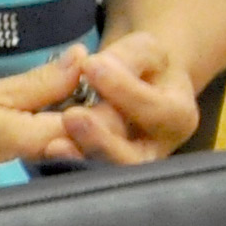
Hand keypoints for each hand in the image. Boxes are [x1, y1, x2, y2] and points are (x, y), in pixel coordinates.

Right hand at [0, 50, 102, 189]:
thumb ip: (42, 80)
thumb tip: (83, 58)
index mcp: (42, 140)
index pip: (100, 119)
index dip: (115, 91)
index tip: (119, 63)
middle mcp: (45, 156)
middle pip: (94, 131)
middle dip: (106, 101)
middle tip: (107, 67)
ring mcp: (31, 159)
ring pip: (76, 132)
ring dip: (85, 105)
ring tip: (83, 77)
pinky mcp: (17, 156)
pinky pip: (55, 134)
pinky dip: (62, 113)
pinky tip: (56, 95)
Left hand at [57, 31, 204, 160]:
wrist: (133, 86)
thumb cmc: (141, 67)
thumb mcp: (144, 50)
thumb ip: (126, 56)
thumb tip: (90, 66)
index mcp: (176, 118)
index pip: (156, 111)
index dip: (124, 90)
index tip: (90, 66)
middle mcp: (155, 151)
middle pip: (133, 156)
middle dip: (102, 137)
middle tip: (73, 116)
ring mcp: (123, 165)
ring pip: (106, 172)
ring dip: (80, 157)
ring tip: (55, 144)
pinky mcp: (94, 169)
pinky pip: (80, 174)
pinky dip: (64, 163)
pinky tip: (48, 150)